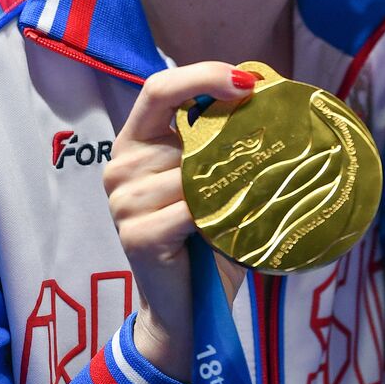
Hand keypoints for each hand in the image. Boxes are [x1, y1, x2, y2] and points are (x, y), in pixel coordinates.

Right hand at [102, 61, 254, 380]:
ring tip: (233, 212)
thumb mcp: (210, 177)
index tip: (246, 81)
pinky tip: (216, 233)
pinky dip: (214, 219)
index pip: (158, 87)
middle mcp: (121, 166)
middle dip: (230, 146)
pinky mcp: (135, 234)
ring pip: (192, 173)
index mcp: (135, 142)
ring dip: (223, 191)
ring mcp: (123, 201)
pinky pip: (190, 210)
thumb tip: (263, 88)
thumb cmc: (206, 235)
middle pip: (186, 134)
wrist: (187, 308)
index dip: (201, 75)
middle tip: (257, 165)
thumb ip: (220, 139)